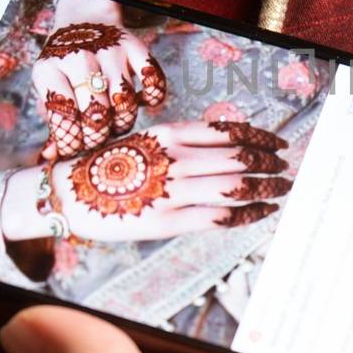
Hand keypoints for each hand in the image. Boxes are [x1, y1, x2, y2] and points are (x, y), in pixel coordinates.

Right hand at [2, 120, 291, 242]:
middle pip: (239, 157)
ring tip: (281, 189)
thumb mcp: (145, 142)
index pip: (228, 131)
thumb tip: (222, 149)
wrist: (66, 193)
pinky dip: (247, 214)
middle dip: (269, 163)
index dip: (259, 138)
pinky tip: (262, 213)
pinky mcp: (168, 221)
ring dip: (266, 187)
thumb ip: (180, 144)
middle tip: (286, 167)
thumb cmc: (106, 168)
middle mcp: (176, 158)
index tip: (277, 143)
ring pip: (236, 185)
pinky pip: (220, 217)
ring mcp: (174, 190)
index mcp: (170, 133)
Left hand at [34, 0, 164, 159]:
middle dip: (99, 136)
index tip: (78, 149)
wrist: (84, 20)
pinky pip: (152, 82)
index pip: (64, 120)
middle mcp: (77, 59)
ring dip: (123, 122)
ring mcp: (108, 51)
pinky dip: (152, 98)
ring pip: (124, 103)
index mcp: (49, 71)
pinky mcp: (134, 47)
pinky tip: (142, 101)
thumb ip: (53, 122)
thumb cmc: (65, 65)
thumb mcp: (50, 87)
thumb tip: (51, 156)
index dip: (72, 144)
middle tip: (99, 137)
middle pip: (96, 114)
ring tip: (117, 122)